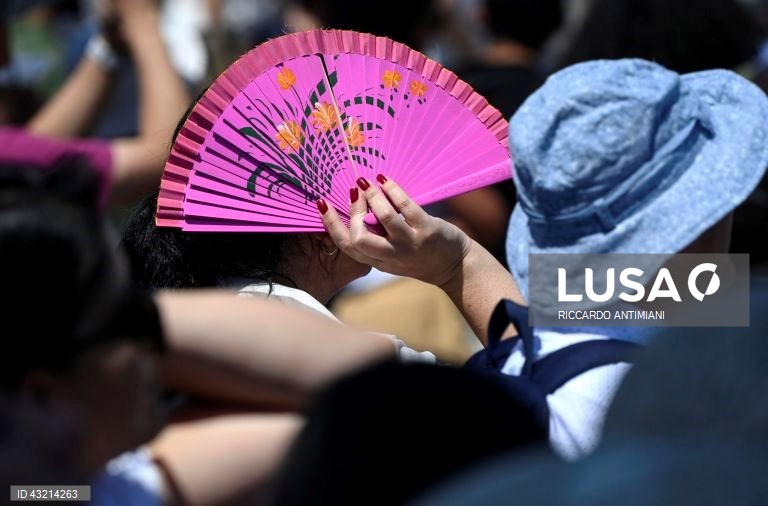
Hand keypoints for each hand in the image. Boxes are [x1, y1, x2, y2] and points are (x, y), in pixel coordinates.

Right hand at [317, 175, 472, 287]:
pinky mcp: (427, 230)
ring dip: (372, 197)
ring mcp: (410, 244)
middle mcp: (391, 256)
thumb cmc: (417, 255)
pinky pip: (406, 207)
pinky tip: (384, 180)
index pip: (347, 246)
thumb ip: (373, 239)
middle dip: (353, 212)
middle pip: (359, 238)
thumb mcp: (390, 255)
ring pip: (384, 218)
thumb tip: (354, 207)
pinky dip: (392, 190)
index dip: (331, 224)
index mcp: (377, 261)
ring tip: (367, 182)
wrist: (453, 266)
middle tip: (355, 193)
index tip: (322, 203)